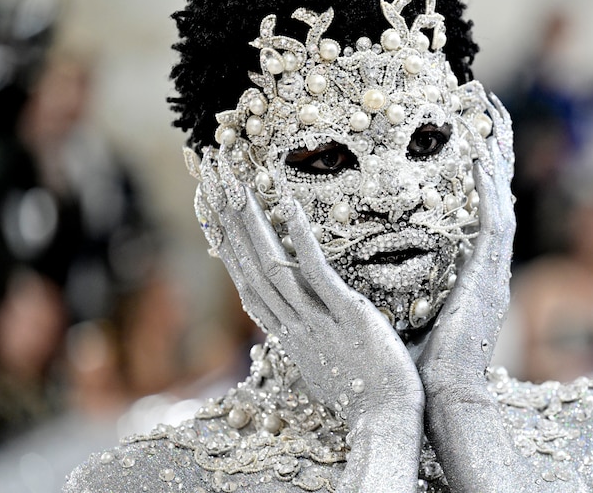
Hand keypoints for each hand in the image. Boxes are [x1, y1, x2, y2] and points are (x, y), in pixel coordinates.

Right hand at [196, 149, 423, 424]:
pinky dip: (298, 237)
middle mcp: (289, 323)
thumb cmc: (358, 391)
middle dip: (224, 215)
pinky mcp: (345, 314)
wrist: (383, 421)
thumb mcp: (319, 361)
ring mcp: (314, 319)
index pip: (244, 277)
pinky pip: (315, 272)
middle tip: (209, 171)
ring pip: (270, 263)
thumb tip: (291, 320)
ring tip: (234, 177)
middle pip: (246, 262)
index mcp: (284, 331)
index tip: (211, 205)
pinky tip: (289, 203)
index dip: (224, 240)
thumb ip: (303, 334)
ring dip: (249, 218)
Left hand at [416, 92, 515, 394]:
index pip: (480, 208)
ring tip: (491, 112)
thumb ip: (400, 287)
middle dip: (494, 146)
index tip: (471, 132)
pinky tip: (480, 160)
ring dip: (496, 155)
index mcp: (472, 274)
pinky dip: (488, 192)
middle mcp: (488, 267)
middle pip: (496, 193)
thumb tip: (363, 271)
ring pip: (500, 200)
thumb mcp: (409, 316)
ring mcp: (492, 272)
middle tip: (487, 103)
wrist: (441, 401)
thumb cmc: (422, 367)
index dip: (479, 169)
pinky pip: (492, 227)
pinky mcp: (488, 281)